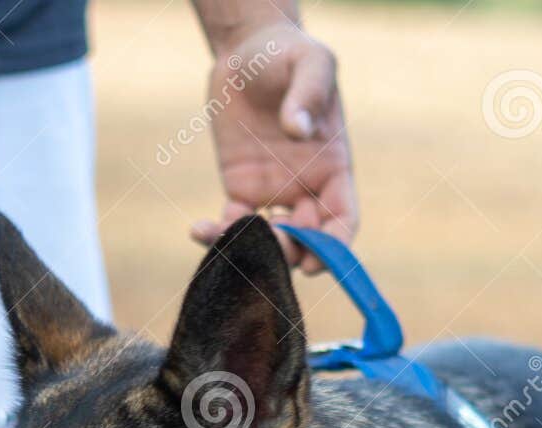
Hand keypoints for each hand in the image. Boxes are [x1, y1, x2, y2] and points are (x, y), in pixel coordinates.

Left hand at [191, 20, 357, 272]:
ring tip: (228, 238)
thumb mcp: (310, 61)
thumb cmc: (289, 56)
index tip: (315, 258)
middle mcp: (307, 188)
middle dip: (290, 253)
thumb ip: (309, 93)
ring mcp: (274, 193)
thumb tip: (297, 130)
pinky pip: (232, 225)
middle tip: (268, 242)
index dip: (333, 247)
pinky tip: (199, 229)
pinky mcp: (240, 190)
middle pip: (306, 242)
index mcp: (333, 168)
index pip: (342, 221)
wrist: (248, 53)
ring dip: (253, 253)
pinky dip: (217, 235)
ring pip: (270, 242)